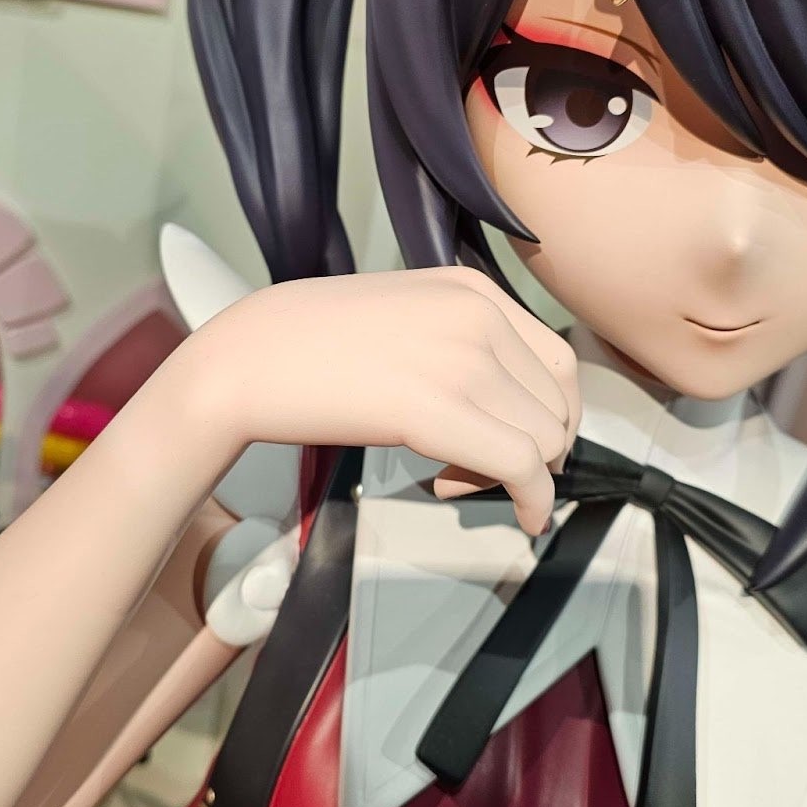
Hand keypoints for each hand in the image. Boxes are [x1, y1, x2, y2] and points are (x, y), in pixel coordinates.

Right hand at [182, 267, 580, 535]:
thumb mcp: (403, 318)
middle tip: (474, 468)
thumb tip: (500, 401)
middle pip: (559, 405)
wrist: (247, 358)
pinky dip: (534, 501)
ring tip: (454, 477)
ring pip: (547, 439)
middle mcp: (479, 315)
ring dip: (519, 475)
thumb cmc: (308, 346)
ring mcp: (462, 359)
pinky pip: (524, 466)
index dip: (546, 416)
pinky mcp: (439, 409)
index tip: (508, 441)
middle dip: (533, 449)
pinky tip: (521, 517)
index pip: (560, 364)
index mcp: (473, 289)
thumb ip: (458, 342)